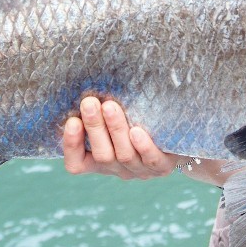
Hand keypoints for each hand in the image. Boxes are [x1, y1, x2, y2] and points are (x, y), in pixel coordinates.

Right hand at [62, 96, 178, 179]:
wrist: (174, 139)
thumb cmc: (135, 120)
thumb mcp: (115, 116)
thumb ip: (100, 107)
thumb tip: (85, 76)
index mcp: (99, 160)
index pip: (77, 163)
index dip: (71, 145)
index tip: (71, 120)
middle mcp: (117, 168)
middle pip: (102, 155)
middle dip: (95, 128)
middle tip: (89, 103)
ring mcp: (139, 169)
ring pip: (124, 155)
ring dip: (115, 130)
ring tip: (110, 107)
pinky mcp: (162, 166)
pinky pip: (151, 160)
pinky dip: (143, 146)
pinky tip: (137, 131)